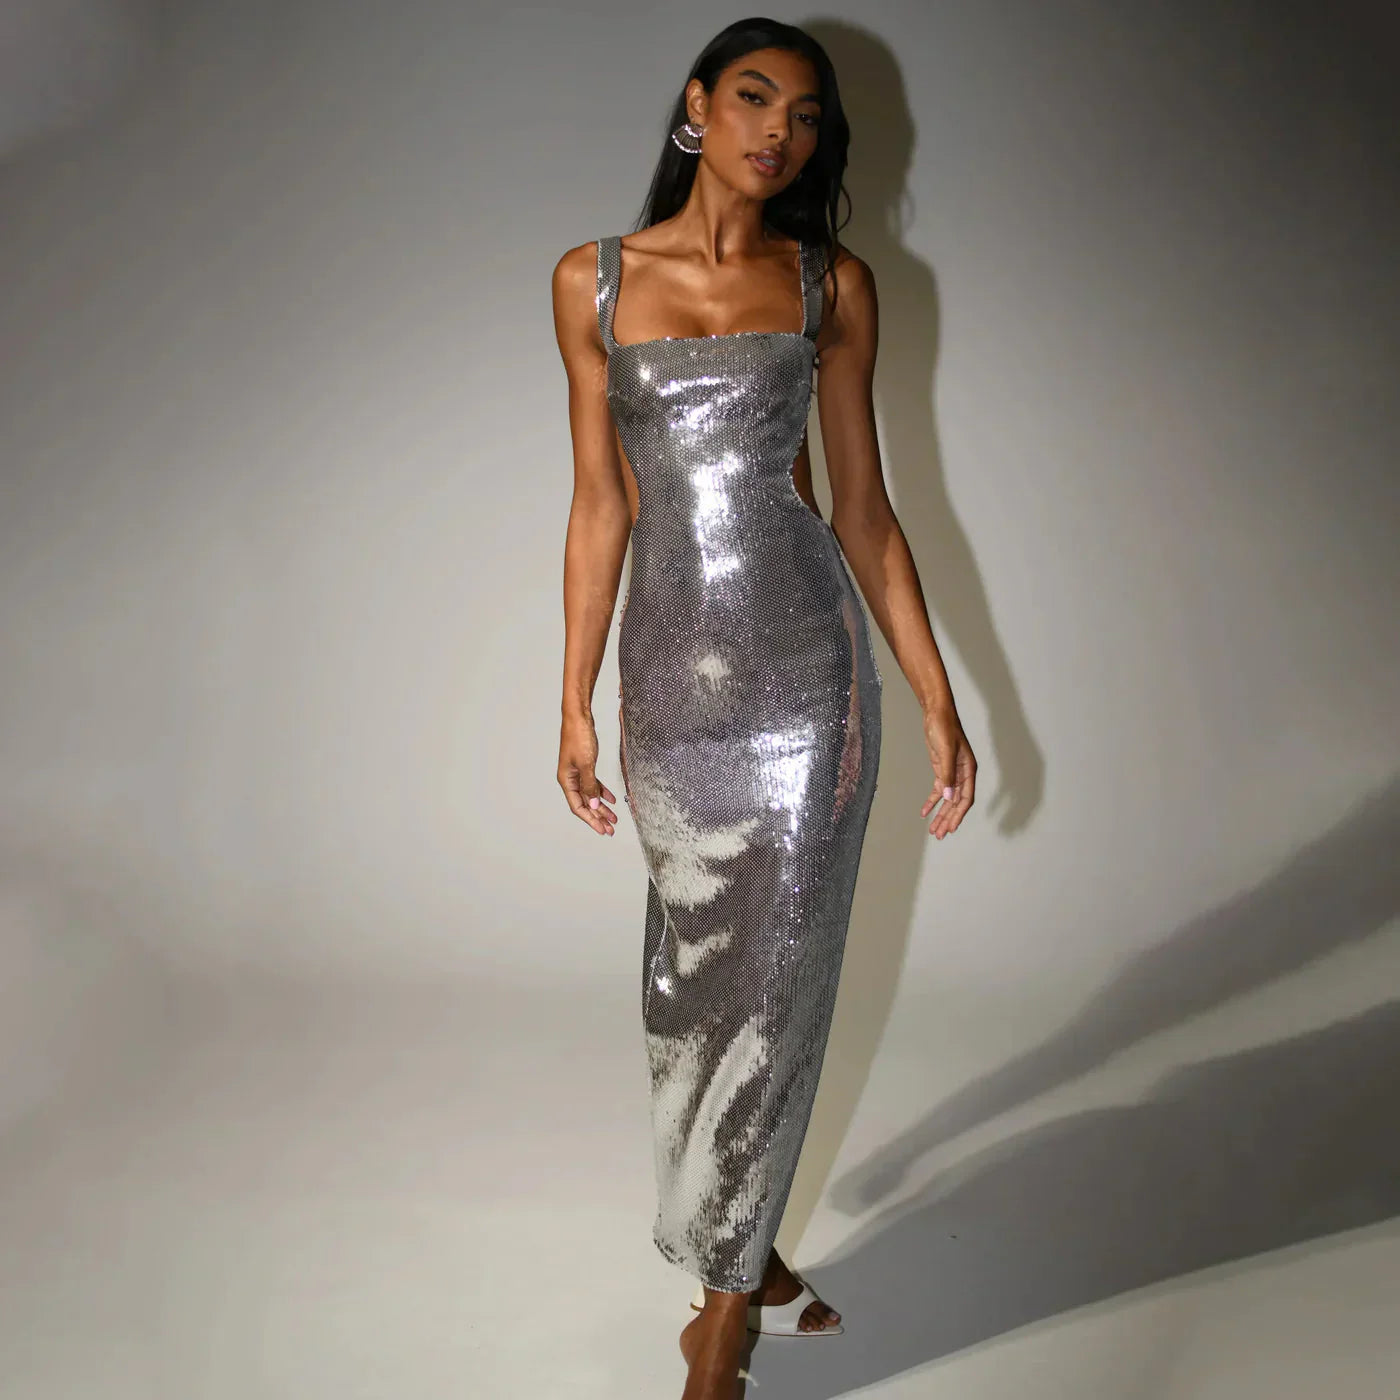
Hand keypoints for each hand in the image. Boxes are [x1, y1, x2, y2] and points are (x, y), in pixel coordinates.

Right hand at [559, 713, 618, 835]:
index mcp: (567, 780)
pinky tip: (612, 799)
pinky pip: (593, 784)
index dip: (591, 820)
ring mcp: (577, 772)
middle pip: (585, 804)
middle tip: (611, 829)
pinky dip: (602, 791)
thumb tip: (594, 805)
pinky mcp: (584, 765)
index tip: (602, 830)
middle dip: (598, 817)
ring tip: (614, 818)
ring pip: (590, 795)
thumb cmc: (579, 737)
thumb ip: (590, 786)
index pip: (578, 807)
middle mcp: (570, 779)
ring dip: (602, 806)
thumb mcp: (586, 764)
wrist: (578, 716)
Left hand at [920, 706, 975, 839]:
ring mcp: (952, 773)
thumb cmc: (944, 727)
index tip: (950, 828)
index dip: (958, 815)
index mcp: (968, 771)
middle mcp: (962, 774)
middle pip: (956, 803)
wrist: (936, 713)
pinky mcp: (941, 769)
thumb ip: (947, 774)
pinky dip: (932, 801)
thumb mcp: (945, 751)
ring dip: (940, 814)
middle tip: (939, 834)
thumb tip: (948, 797)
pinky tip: (924, 812)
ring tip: (933, 829)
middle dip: (948, 819)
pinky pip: (938, 790)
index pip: (965, 798)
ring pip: (947, 799)